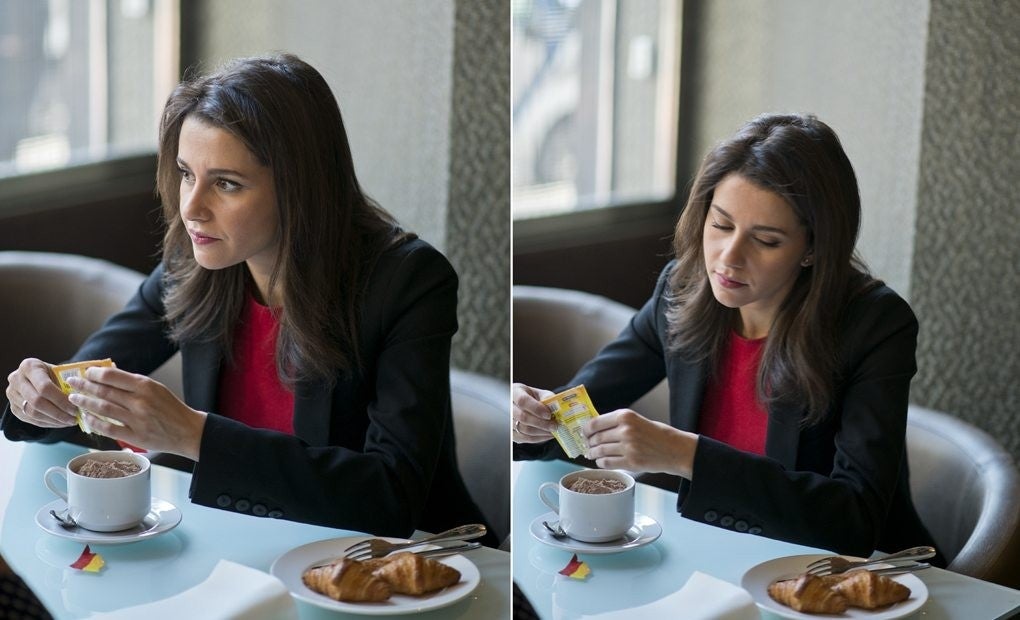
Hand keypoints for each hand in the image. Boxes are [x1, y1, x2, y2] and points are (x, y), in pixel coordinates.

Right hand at [5, 358, 78, 427]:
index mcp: (29, 366)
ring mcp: (12, 394)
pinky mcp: (13, 408)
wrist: (36, 376)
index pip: (45, 387)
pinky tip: (61, 423)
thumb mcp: (60, 370)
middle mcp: (16, 379)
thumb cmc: (53, 373)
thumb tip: (90, 387)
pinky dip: (47, 423)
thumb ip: (72, 378)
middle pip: (37, 402)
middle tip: (74, 418)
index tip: (76, 408)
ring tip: (70, 422)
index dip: (61, 400)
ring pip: (33, 413)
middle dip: (58, 413)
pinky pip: (30, 419)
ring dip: (54, 420)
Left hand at [65, 366, 206, 460]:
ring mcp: (137, 419)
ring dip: (85, 402)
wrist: (188, 430)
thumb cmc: (171, 408)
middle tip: (72, 383)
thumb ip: (134, 384)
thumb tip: (108, 377)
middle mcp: (140, 401)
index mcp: (146, 386)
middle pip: (104, 391)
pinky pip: (108, 428)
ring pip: (102, 408)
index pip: (112, 376)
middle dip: (84, 386)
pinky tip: (86, 417)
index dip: (94, 373)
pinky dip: (94, 422)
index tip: (85, 372)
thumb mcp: (157, 389)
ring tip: (74, 398)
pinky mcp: (135, 436)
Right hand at [511, 383, 557, 442]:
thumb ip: (547, 398)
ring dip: (541, 432)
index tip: (549, 414)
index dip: (536, 408)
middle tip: (554, 426)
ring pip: (523, 430)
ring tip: (553, 431)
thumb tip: (556, 408)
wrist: (521, 405)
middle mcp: (507, 407)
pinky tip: (547, 435)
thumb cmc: (531, 398)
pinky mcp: (511, 433)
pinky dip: (538, 438)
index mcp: (514, 392)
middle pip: (522, 417)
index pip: (522, 401)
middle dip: (541, 423)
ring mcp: (507, 421)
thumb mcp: (539, 393)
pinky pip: (524, 439)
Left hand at [583, 409, 697, 477]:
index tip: (583, 433)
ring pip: (600, 451)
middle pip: (596, 438)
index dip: (585, 430)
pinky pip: (608, 463)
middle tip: (587, 446)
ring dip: (593, 454)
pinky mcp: (631, 463)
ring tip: (592, 454)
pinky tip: (601, 461)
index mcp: (625, 416)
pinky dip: (601, 463)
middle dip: (589, 443)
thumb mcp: (636, 420)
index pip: (595, 423)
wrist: (675, 449)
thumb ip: (617, 423)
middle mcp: (626, 430)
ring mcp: (628, 447)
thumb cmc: (656, 434)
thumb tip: (594, 429)